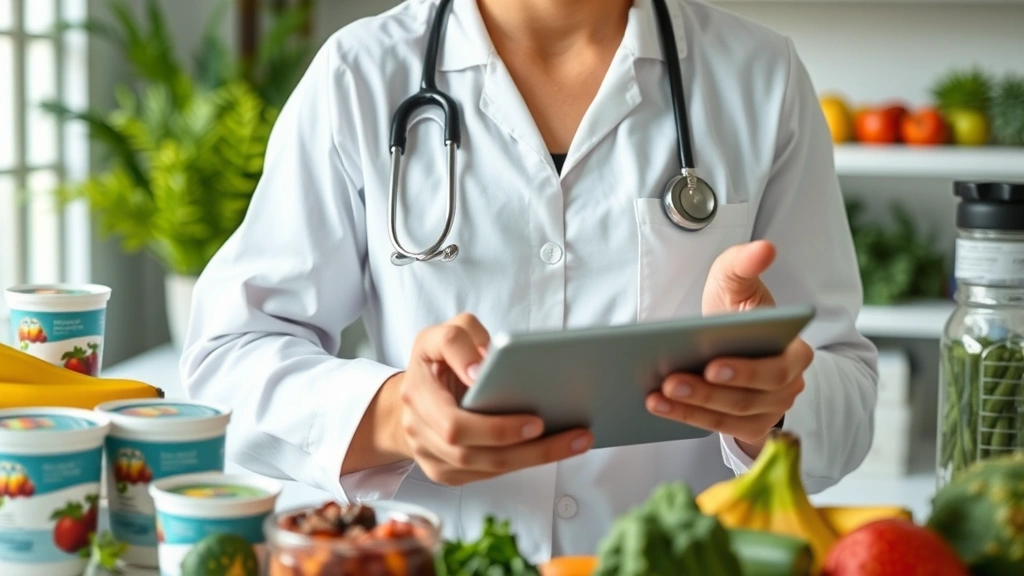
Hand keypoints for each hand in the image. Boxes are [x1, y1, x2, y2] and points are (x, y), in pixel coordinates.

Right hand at [396, 313, 592, 485]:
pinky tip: (557, 447)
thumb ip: (458, 338)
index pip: (453, 421)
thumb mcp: (440, 333)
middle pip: (471, 451)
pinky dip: (524, 461)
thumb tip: (483, 367)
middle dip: (521, 446)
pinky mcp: (447, 472)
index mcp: (416, 393)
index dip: (492, 427)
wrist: (414, 397)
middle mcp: (419, 430)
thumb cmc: (436, 361)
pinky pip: (489, 473)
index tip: (534, 418)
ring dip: (533, 457)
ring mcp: (431, 456)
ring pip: (484, 467)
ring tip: (577, 440)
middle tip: (562, 431)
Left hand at [645, 241, 813, 456]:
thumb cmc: (735, 311)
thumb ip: (745, 264)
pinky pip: (716, 426)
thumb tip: (764, 249)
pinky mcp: (746, 426)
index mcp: (796, 353)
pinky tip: (658, 407)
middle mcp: (788, 388)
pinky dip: (686, 418)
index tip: (712, 365)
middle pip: (749, 398)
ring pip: (730, 416)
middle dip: (707, 392)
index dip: (746, 372)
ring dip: (691, 408)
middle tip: (670, 381)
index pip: (776, 369)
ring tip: (657, 396)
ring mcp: (768, 411)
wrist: (726, 339)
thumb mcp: (736, 282)